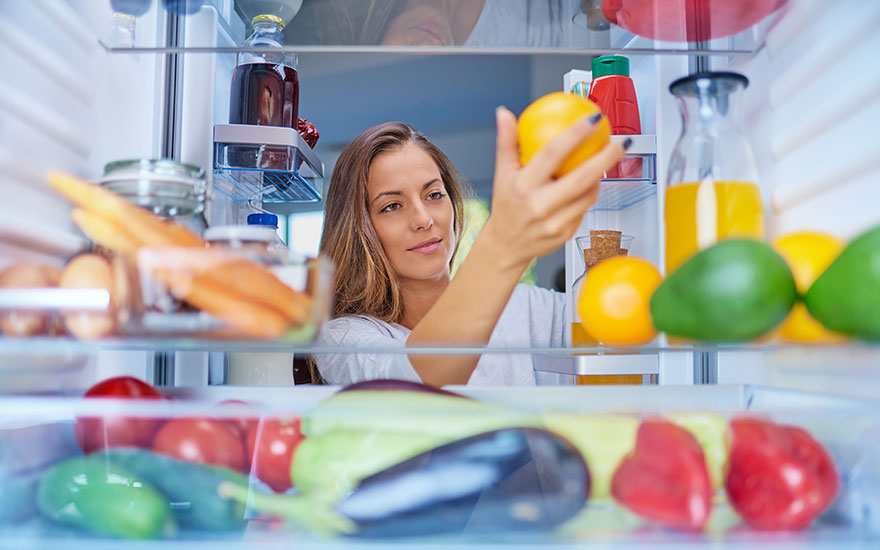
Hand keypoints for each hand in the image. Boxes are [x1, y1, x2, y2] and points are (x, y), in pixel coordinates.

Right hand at [480, 106, 628, 271]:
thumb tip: (505, 114)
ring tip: (609, 158)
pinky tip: (594, 181)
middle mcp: (540, 206)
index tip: (593, 119)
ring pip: (588, 195)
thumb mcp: (501, 174)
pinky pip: (585, 209)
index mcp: (523, 186)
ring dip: (601, 175)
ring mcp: (555, 223)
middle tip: (621, 141)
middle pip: (581, 178)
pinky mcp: (566, 234)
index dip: (575, 135)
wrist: (506, 246)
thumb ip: (506, 142)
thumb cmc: (506, 206)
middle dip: (606, 158)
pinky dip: (591, 193)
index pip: (552, 155)